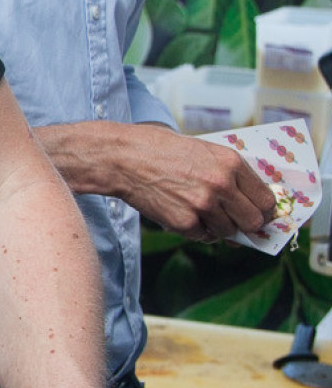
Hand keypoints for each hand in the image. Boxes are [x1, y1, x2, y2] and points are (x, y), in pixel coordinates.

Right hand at [37, 123, 274, 240]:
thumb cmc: (159, 150)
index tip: (258, 215)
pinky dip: (196, 231)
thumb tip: (246, 204)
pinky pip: (202, 237)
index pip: (265, 199)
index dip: (264, 211)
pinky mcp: (183, 222)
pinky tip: (182, 215)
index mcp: (230, 163)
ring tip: (199, 214)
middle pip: (253, 221)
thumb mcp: (202, 151)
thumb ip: (228, 174)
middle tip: (235, 222)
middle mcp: (222, 185)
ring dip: (217, 228)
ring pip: (228, 232)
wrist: (122, 158)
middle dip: (246, 225)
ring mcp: (203, 205)